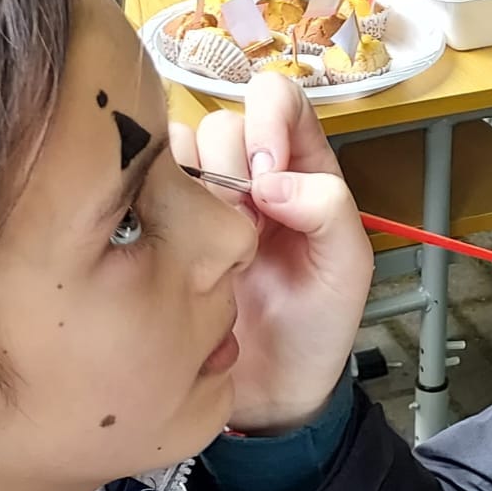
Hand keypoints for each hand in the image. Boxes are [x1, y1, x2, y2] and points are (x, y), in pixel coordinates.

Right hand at [173, 72, 373, 433]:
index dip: (268, 119)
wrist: (268, 391)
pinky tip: (173, 251)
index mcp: (301, 168)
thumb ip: (330, 211)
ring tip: (209, 249)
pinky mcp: (159, 228)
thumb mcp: (348, 269)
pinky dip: (153, 206)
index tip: (265, 173)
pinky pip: (142, 188)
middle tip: (241, 233)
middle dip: (230, 170)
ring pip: (176, 150)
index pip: (279, 99)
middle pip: (221, 122)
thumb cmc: (317, 328)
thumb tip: (272, 181)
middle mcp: (247, 173)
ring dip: (191, 192)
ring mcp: (200, 200)